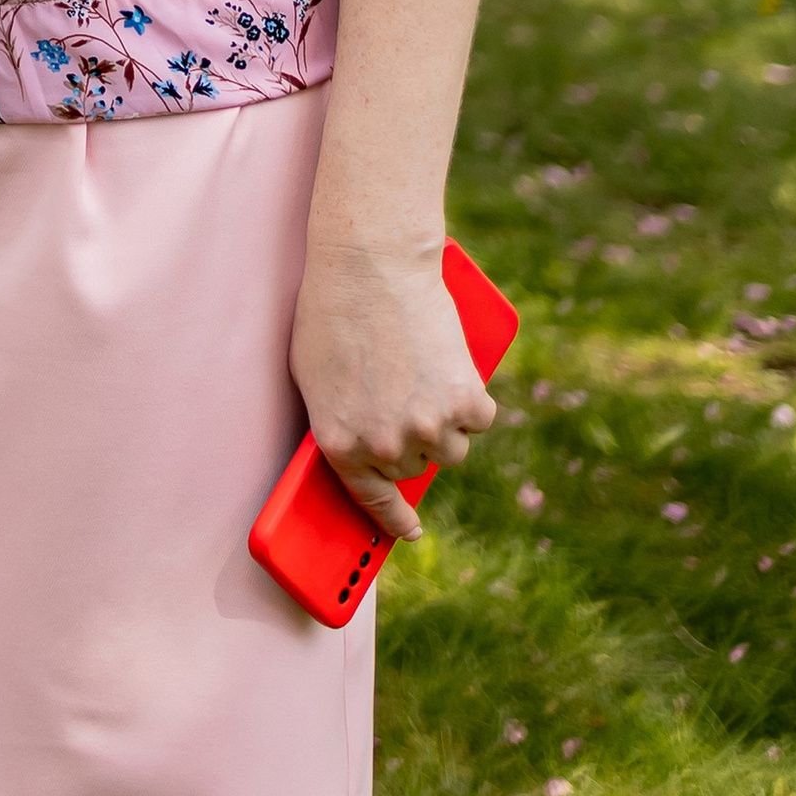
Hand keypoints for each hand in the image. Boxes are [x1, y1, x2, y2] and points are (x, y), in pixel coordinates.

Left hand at [290, 235, 494, 542]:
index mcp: (342, 447)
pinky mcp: (465, 401)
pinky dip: (472, 399)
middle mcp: (386, 448)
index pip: (373, 502)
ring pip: (453, 448)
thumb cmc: (331, 312)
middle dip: (413, 440)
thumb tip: (369, 454)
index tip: (410, 531)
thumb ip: (342, 425)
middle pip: (416, 467)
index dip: (394, 519)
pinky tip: (451, 369)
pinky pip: (480, 419)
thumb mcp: (315, 380)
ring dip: (446, 423)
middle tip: (402, 392)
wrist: (369, 264)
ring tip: (424, 376)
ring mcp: (429, 427)